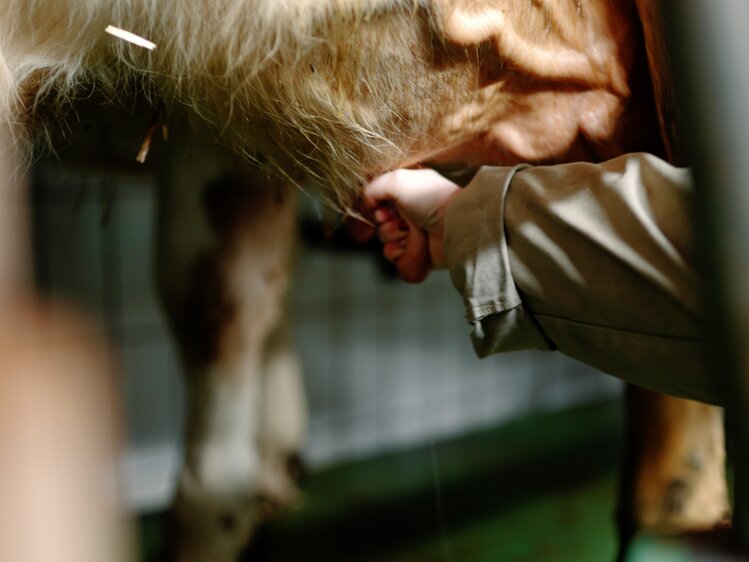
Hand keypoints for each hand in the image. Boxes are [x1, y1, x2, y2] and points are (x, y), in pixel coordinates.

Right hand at [362, 168, 459, 282]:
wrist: (455, 225)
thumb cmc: (432, 199)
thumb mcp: (397, 180)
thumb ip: (372, 188)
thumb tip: (364, 204)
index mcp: (407, 193)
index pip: (378, 203)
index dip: (375, 208)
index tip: (382, 208)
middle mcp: (410, 213)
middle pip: (379, 224)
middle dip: (386, 223)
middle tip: (402, 220)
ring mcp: (414, 235)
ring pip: (385, 243)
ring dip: (393, 239)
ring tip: (411, 233)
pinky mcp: (418, 255)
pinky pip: (396, 259)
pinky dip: (402, 255)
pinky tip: (412, 246)